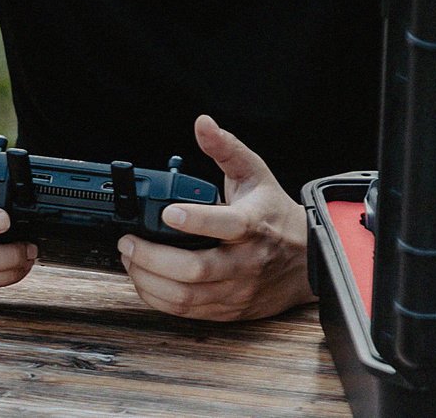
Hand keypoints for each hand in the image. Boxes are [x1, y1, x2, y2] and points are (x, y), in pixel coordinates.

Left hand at [117, 115, 312, 320]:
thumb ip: (225, 148)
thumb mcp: (254, 174)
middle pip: (195, 270)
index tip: (168, 211)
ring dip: (148, 279)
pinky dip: (158, 297)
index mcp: (252, 225)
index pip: (225, 225)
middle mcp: (244, 263)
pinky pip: (186, 311)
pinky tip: (144, 278)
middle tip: (128, 241)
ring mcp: (237, 290)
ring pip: (185, 297)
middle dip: (151, 257)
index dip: (194, 220)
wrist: (307, 262)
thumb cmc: (275, 216)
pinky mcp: (229, 310)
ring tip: (130, 258)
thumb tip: (203, 124)